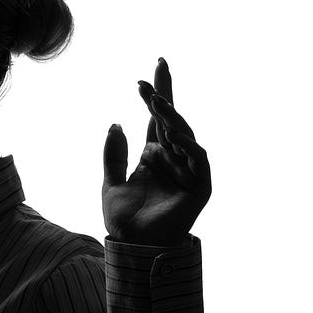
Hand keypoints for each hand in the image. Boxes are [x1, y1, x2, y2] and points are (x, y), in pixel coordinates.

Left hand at [102, 57, 211, 244]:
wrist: (134, 247)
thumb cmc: (124, 219)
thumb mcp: (111, 182)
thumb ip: (113, 154)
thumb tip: (116, 123)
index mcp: (154, 154)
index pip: (157, 118)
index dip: (157, 93)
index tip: (156, 66)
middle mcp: (174, 158)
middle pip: (172, 120)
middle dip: (163, 97)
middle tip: (149, 77)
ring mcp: (189, 170)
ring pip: (184, 134)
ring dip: (170, 116)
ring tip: (154, 101)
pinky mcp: (201, 185)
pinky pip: (198, 158)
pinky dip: (187, 144)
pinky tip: (172, 133)